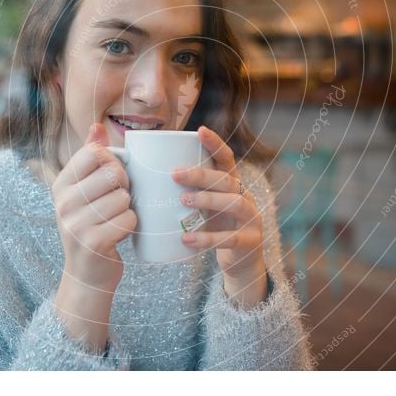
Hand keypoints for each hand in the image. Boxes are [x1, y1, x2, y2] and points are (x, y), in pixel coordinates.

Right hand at [49, 123, 135, 293]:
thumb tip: (96, 127)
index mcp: (61, 184)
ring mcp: (75, 223)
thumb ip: (90, 159)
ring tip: (114, 220)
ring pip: (123, 198)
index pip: (94, 153)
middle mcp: (62, 202)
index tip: (110, 178)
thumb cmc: (91, 226)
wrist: (87, 275)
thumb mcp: (84, 192)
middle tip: (117, 201)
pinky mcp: (92, 243)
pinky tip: (118, 234)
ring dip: (128, 209)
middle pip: (112, 173)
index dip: (113, 161)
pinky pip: (128, 219)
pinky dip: (130, 226)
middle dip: (125, 186)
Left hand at [172, 126, 267, 307]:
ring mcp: (252, 219)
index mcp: (233, 185)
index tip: (199, 130)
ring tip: (183, 201)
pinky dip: (207, 239)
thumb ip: (187, 193)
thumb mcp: (205, 208)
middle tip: (175, 174)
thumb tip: (144, 177)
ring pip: (234, 203)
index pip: (227, 159)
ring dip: (208, 200)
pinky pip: (231, 239)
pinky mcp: (250, 242)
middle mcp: (246, 197)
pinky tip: (187, 238)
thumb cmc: (215, 229)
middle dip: (202, 175)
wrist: (240, 264)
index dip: (215, 143)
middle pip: (227, 180)